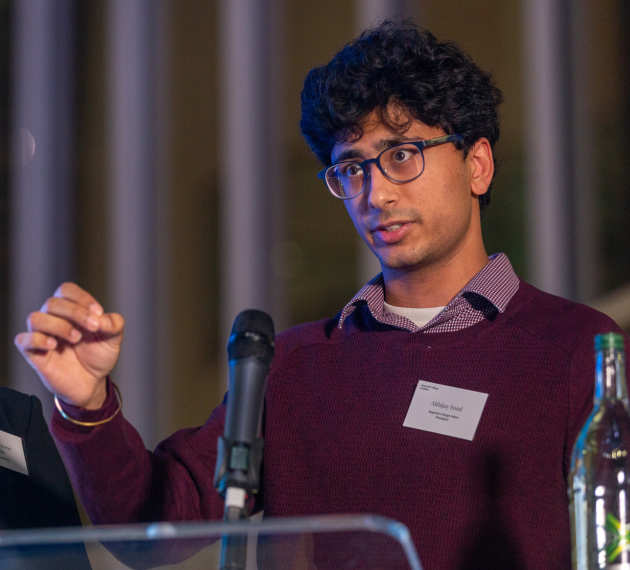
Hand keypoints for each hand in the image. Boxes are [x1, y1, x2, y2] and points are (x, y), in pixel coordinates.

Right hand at [14, 282, 124, 409]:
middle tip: (93, 327)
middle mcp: (53, 319)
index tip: (98, 313)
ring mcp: (42, 335)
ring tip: (76, 338)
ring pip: (35, 318)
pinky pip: (23, 340)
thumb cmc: (98, 355)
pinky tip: (54, 345)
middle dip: (76, 312)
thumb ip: (114, 324)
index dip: (81, 298)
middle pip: (53, 303)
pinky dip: (37, 339)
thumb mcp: (114, 338)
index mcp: (71, 310)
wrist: (92, 383)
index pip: (66, 290)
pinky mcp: (34, 353)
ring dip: (58, 325)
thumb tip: (101, 317)